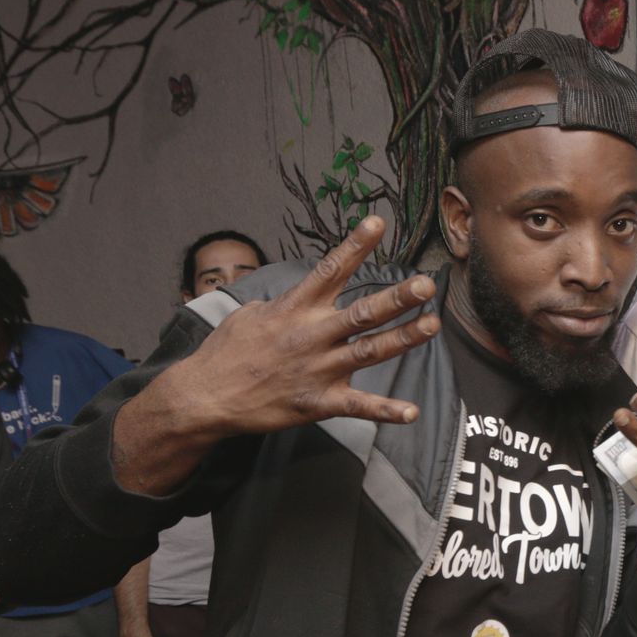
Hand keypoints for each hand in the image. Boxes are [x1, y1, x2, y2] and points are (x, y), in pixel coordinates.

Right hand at [154, 216, 440, 439]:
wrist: (204, 396)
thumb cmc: (226, 353)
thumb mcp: (249, 314)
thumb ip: (282, 303)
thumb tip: (297, 296)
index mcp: (295, 309)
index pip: (330, 270)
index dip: (355, 246)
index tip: (378, 224)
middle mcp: (311, 335)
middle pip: (362, 313)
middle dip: (396, 298)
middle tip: (425, 285)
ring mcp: (318, 369)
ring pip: (370, 351)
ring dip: (404, 339)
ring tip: (432, 325)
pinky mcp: (318, 402)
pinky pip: (358, 407)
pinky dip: (386, 411)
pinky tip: (411, 412)